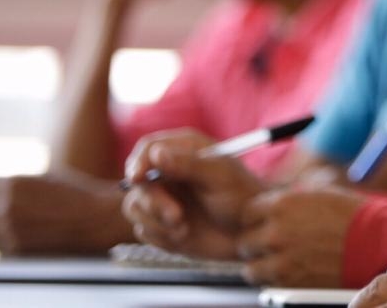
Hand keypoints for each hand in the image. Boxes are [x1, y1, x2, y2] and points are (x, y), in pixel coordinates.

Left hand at [0, 172, 129, 254]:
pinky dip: (4, 240)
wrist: (97, 219)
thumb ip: (18, 182)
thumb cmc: (77, 194)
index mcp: (13, 184)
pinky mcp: (16, 249)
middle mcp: (5, 207)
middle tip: (5, 207)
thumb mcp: (46, 177)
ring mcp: (9, 230)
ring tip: (13, 222)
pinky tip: (22, 234)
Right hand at [121, 129, 265, 259]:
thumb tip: (156, 154)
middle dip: (152, 201)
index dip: (138, 162)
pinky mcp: (161, 224)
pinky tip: (184, 236)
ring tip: (184, 227)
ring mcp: (164, 198)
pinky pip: (143, 230)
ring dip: (156, 221)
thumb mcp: (219, 175)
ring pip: (135, 206)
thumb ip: (187, 163)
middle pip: (137, 181)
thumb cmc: (242, 197)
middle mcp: (169, 172)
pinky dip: (160, 236)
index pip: (148, 149)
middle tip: (176, 215)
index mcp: (184, 150)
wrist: (251, 233)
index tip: (138, 178)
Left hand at [236, 186, 362, 285]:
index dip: (256, 219)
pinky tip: (290, 272)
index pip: (247, 213)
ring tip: (279, 262)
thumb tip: (276, 206)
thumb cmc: (353, 216)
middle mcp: (275, 232)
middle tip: (273, 245)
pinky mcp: (290, 283)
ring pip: (251, 269)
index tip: (263, 224)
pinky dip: (275, 281)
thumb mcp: (319, 193)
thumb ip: (291, 201)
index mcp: (282, 205)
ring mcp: (281, 260)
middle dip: (257, 243)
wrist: (374, 242)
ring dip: (262, 265)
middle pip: (245, 242)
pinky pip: (268, 286)